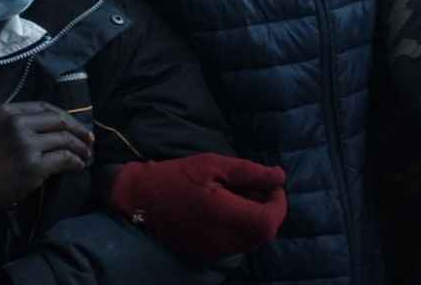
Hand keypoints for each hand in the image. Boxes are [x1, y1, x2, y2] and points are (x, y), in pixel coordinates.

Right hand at [0, 102, 92, 211]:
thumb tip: (50, 125)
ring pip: (65, 140)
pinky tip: (78, 166)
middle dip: (79, 130)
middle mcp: (17, 124)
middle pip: (59, 121)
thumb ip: (15, 122)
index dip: (65, 116)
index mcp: (6, 112)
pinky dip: (75, 161)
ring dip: (81, 148)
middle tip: (89, 140)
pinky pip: (64, 159)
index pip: (45, 107)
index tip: (75, 125)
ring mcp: (26, 145)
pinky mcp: (33, 166)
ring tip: (86, 155)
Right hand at [109, 154, 287, 260]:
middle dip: (268, 210)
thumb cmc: (177, 176)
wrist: (140, 198)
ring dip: (255, 220)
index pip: (268, 222)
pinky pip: (234, 245)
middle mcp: (220, 240)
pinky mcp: (204, 255)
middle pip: (263, 234)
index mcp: (223, 215)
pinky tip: (226, 210)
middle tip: (257, 188)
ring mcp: (212, 251)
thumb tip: (280, 177)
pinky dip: (240, 229)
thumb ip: (250, 172)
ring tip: (240, 197)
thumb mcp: (214, 164)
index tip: (271, 186)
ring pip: (250, 241)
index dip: (278, 204)